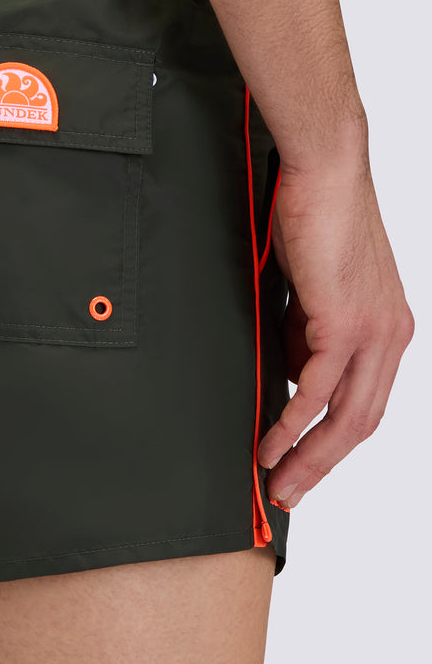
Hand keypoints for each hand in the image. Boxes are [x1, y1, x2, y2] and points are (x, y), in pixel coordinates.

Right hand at [257, 152, 413, 507]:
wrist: (325, 169)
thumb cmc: (315, 216)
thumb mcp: (313, 289)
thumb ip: (307, 335)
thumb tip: (291, 375)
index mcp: (389, 330)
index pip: (365, 403)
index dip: (333, 444)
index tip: (301, 467)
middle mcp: (391, 337)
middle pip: (362, 423)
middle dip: (321, 465)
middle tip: (288, 494)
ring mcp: (374, 331)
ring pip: (346, 416)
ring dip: (307, 455)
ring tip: (276, 480)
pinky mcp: (346, 322)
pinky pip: (316, 389)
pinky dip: (293, 423)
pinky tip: (271, 442)